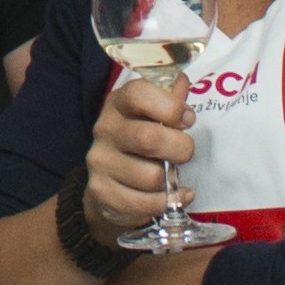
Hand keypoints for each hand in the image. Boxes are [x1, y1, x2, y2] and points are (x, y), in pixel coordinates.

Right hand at [78, 55, 194, 247]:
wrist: (110, 188)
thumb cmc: (140, 145)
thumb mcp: (153, 117)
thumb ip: (169, 99)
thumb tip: (181, 82)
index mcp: (118, 104)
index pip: (139, 93)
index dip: (170, 105)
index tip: (185, 119)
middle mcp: (105, 130)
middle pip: (149, 138)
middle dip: (180, 148)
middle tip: (184, 153)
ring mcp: (100, 163)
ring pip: (150, 176)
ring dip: (170, 180)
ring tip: (168, 176)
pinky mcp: (103, 193)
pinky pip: (145, 203)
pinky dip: (165, 201)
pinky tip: (169, 196)